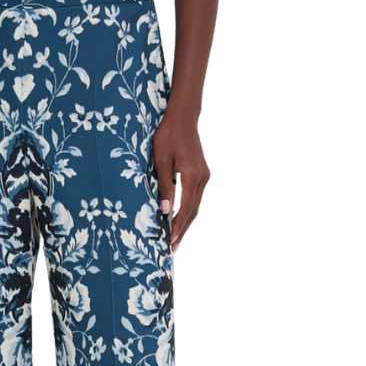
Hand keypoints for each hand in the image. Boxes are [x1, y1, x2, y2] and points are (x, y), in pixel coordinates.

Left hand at [153, 109, 209, 252]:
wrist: (183, 116)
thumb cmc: (168, 135)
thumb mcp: (161, 159)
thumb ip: (164, 185)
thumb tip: (164, 210)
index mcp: (192, 176)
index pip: (186, 208)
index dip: (177, 227)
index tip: (170, 242)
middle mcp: (202, 178)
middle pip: (193, 212)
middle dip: (182, 231)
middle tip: (172, 249)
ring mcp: (204, 176)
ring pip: (195, 206)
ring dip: (185, 224)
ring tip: (174, 240)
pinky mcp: (201, 174)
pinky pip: (195, 198)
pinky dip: (187, 212)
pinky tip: (179, 221)